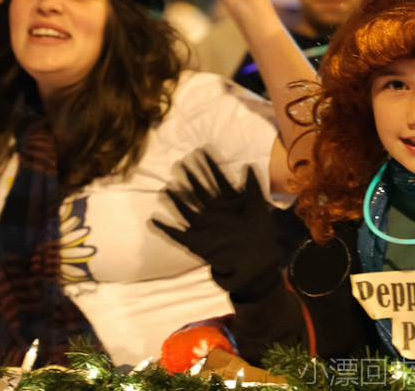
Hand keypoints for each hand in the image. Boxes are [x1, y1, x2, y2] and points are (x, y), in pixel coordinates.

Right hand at [152, 151, 280, 296]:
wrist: (256, 265)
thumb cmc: (261, 237)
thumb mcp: (259, 209)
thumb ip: (253, 187)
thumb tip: (248, 163)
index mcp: (230, 202)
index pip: (218, 178)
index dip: (210, 164)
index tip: (202, 149)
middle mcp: (215, 211)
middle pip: (200, 189)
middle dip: (191, 176)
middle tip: (181, 161)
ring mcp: (204, 226)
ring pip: (187, 208)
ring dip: (176, 198)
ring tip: (166, 187)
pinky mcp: (196, 242)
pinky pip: (176, 234)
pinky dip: (164, 228)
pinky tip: (153, 220)